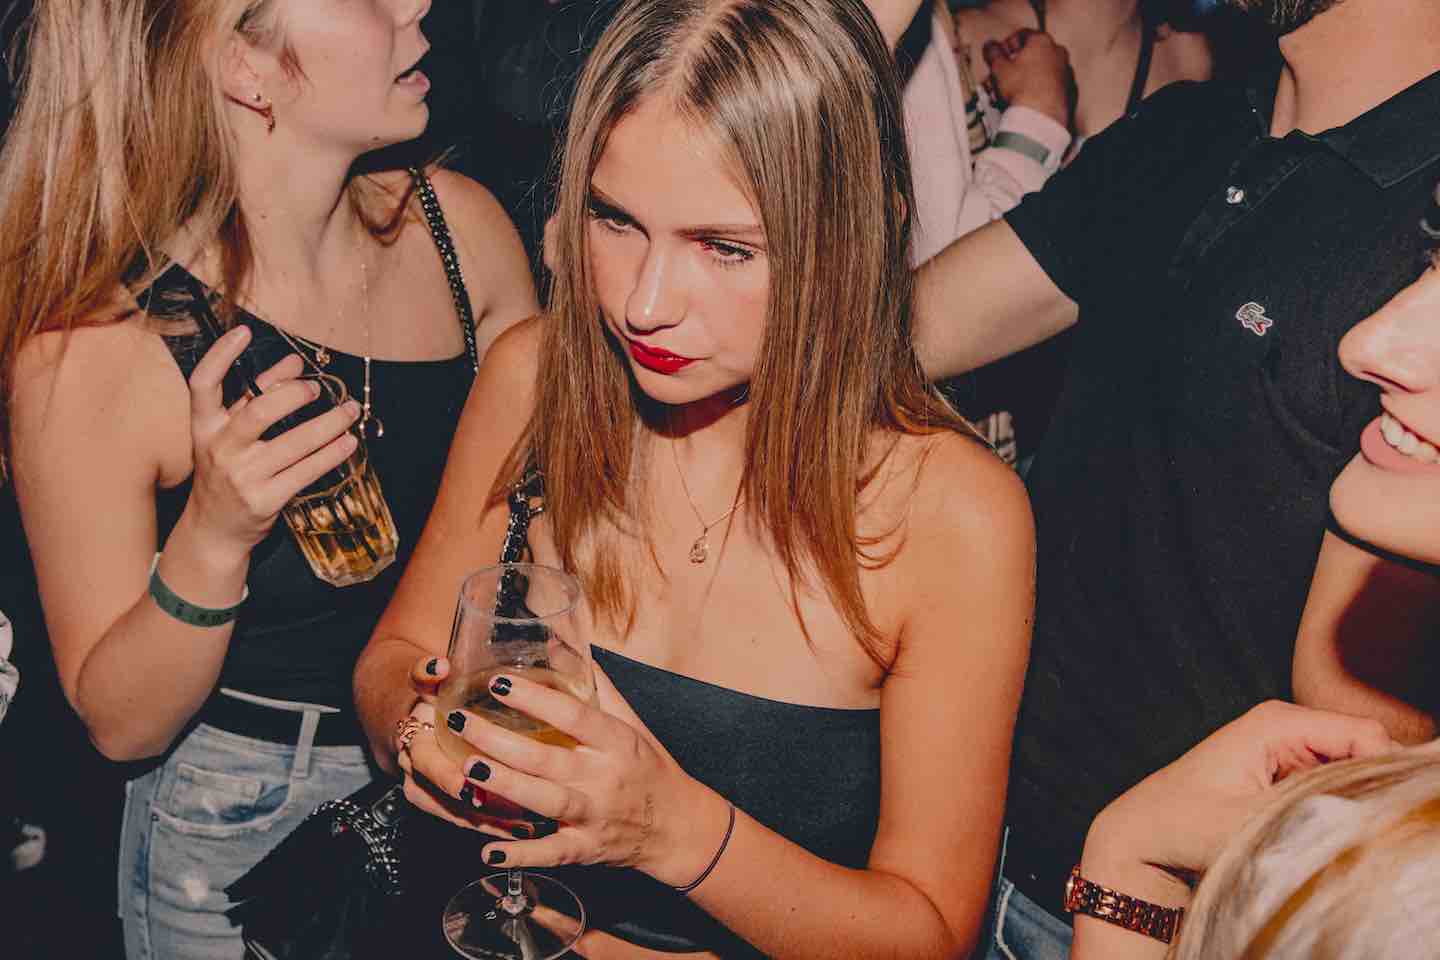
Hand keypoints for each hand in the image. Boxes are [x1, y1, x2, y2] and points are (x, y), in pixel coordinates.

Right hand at [184, 326, 360, 557]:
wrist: (214, 530)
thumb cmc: (227, 472)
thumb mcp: (231, 433)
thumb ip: (257, 396)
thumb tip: (294, 364)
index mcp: (204, 427)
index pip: (202, 384)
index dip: (220, 355)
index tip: (244, 331)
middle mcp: (219, 450)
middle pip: (258, 412)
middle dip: (294, 395)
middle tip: (317, 389)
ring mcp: (241, 477)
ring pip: (293, 443)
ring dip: (329, 424)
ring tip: (350, 411)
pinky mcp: (264, 500)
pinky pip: (306, 471)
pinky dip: (331, 454)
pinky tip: (348, 442)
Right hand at [394, 655, 532, 835]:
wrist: (400, 709)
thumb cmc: (422, 690)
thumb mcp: (421, 678)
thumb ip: (427, 672)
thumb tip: (439, 665)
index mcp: (411, 738)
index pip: (425, 762)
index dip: (446, 777)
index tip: (471, 788)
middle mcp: (415, 768)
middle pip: (439, 797)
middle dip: (471, 809)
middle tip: (509, 816)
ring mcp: (425, 786)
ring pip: (450, 813)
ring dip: (484, 822)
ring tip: (522, 826)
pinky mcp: (441, 800)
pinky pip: (461, 818)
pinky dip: (489, 825)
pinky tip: (522, 830)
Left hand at [431, 663, 727, 884]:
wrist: (676, 827)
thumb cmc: (647, 766)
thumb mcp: (629, 723)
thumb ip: (594, 685)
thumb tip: (559, 641)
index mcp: (616, 741)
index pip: (573, 715)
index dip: (535, 698)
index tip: (497, 681)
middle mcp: (605, 777)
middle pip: (547, 758)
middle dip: (499, 740)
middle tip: (460, 722)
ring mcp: (594, 816)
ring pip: (545, 801)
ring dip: (505, 786)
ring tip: (468, 770)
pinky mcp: (585, 850)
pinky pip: (550, 853)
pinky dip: (521, 855)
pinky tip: (488, 851)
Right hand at [983, 29, 1071, 128]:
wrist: (1041, 117)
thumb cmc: (1022, 90)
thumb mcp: (998, 68)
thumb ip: (992, 52)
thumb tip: (990, 46)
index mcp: (1041, 42)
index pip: (1022, 35)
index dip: (1006, 45)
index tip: (999, 56)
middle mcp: (1058, 53)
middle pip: (1032, 55)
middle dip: (1014, 66)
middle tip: (1002, 78)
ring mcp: (1066, 72)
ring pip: (1041, 72)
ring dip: (1025, 79)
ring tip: (1010, 94)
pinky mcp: (1069, 91)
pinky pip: (1050, 87)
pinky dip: (1039, 91)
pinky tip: (1026, 102)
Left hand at [1086, 701, 1396, 881]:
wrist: (1144, 834)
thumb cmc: (1181, 824)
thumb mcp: (1247, 824)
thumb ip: (1309, 814)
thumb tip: (1362, 811)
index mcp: (1277, 722)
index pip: (1366, 735)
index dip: (1380, 774)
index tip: (1370, 816)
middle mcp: (1287, 726)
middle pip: (1365, 752)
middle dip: (1366, 790)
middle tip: (1345, 829)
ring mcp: (1288, 748)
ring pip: (1352, 772)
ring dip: (1349, 803)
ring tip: (1320, 831)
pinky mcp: (1286, 772)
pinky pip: (1334, 787)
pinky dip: (1335, 810)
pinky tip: (1310, 831)